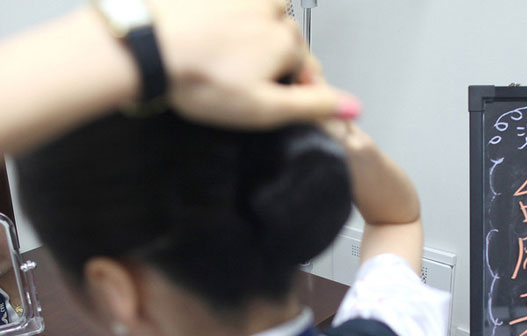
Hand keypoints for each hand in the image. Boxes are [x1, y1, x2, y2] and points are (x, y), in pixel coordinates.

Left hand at [152, 0, 359, 127]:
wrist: (143, 45)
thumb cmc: (197, 78)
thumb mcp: (264, 109)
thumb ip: (313, 106)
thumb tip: (355, 106)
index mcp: (287, 40)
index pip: (307, 69)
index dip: (294, 92)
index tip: (272, 104)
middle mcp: (270, 9)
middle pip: (285, 41)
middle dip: (271, 62)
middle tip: (238, 84)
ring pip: (261, 18)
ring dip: (250, 39)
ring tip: (222, 60)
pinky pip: (232, 10)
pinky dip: (226, 25)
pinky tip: (208, 41)